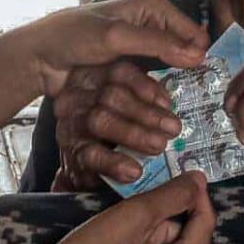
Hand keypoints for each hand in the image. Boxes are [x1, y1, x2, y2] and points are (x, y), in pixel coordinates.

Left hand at [24, 0, 208, 98]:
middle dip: (185, 63)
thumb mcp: (117, 37)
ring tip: (174, 99)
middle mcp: (144, 23)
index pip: (185, 25)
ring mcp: (135, 46)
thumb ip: (158, 44)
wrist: (39, 56)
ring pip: (164, 64)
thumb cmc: (74, 36)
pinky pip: (147, 77)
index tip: (206, 67)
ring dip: (169, 80)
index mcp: (147, 6)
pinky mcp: (125, 66)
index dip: (196, 44)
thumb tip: (198, 54)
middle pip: (176, 45)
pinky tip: (157, 102)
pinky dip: (152, 88)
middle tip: (196, 85)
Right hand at [53, 61, 181, 190]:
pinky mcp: (70, 153)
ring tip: (159, 145)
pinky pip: (90, 155)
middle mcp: (78, 96)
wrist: (87, 169)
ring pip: (100, 120)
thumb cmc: (114, 133)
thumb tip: (171, 104)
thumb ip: (145, 100)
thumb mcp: (126, 108)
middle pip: (111, 95)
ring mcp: (70, 124)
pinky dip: (114, 163)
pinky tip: (134, 170)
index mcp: (94, 78)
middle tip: (172, 128)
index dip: (146, 86)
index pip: (118, 72)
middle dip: (145, 112)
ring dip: (135, 134)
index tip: (168, 103)